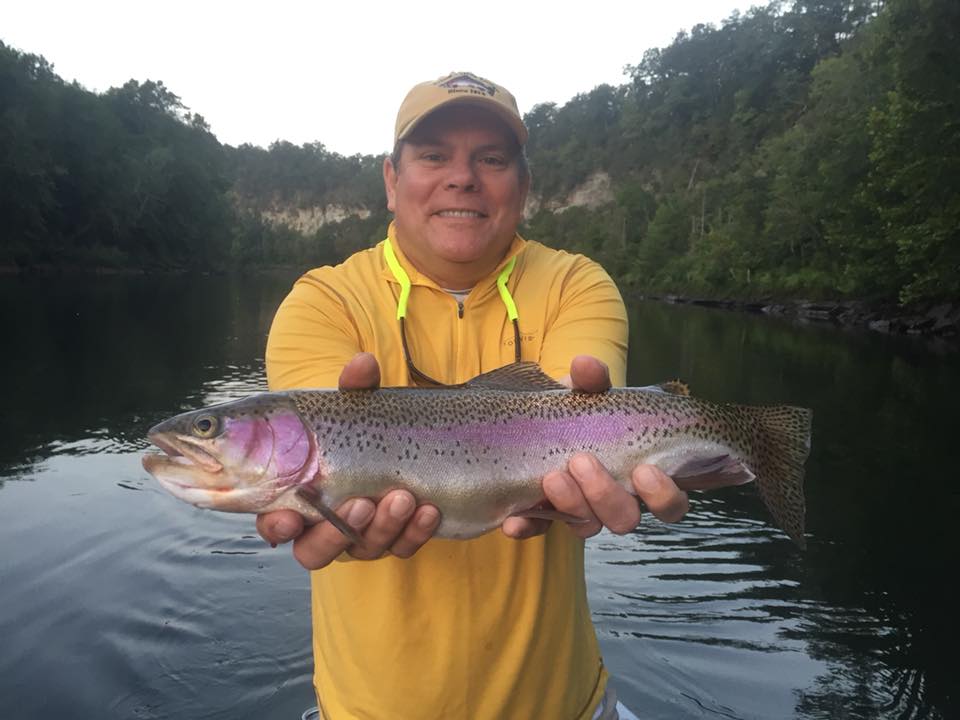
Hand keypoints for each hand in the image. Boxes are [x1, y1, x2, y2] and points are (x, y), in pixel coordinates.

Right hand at [256, 352, 440, 568]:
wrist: (413, 438)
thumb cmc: (364, 422)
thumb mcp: (359, 402)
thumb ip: (356, 386)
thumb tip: (364, 363)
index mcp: (298, 492)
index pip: (275, 521)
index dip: (277, 526)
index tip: (290, 520)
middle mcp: (325, 521)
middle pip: (315, 550)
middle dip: (336, 532)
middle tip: (361, 504)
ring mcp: (362, 534)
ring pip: (363, 549)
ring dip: (382, 527)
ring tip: (403, 496)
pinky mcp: (397, 537)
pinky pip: (403, 546)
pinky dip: (415, 532)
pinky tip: (429, 510)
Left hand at [501, 355, 688, 539]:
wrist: (537, 421)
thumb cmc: (580, 410)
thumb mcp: (587, 392)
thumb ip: (592, 381)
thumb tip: (585, 365)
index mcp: (641, 476)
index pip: (669, 503)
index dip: (663, 495)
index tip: (644, 470)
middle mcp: (616, 501)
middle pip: (626, 520)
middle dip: (606, 494)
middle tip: (583, 461)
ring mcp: (582, 512)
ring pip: (588, 527)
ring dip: (571, 504)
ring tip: (552, 477)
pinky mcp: (546, 516)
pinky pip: (539, 529)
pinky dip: (527, 526)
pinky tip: (513, 519)